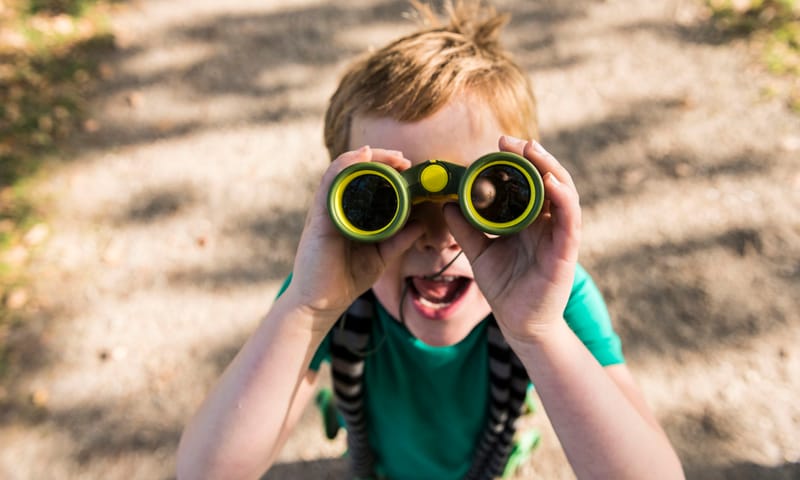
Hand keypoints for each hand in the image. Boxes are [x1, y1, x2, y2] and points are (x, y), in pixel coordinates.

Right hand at [285, 146, 422, 326]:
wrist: (321, 303)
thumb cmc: (346, 279)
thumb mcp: (381, 255)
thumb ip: (399, 240)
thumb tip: (420, 224)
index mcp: (351, 213)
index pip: (367, 180)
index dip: (387, 169)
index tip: (408, 166)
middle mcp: (337, 207)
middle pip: (356, 170)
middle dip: (381, 159)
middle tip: (404, 159)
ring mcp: (326, 210)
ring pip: (343, 171)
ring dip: (366, 159)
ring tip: (390, 157)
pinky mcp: (319, 217)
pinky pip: (329, 184)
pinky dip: (345, 166)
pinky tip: (362, 157)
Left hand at [444, 136, 581, 343]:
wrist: (518, 322)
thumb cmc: (504, 286)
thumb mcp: (479, 252)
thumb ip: (465, 229)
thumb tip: (446, 204)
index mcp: (529, 219)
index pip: (528, 181)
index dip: (517, 160)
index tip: (499, 144)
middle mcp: (548, 222)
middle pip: (548, 178)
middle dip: (532, 156)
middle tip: (510, 140)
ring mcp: (560, 234)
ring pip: (563, 192)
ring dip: (550, 168)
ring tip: (532, 150)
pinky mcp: (566, 251)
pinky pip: (570, 220)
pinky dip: (563, 198)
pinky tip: (550, 183)